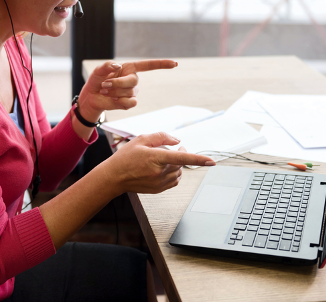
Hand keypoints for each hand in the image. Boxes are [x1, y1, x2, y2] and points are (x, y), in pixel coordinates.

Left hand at [77, 59, 177, 121]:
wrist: (92, 97)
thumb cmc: (97, 81)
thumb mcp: (99, 70)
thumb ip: (107, 65)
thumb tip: (117, 66)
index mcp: (130, 68)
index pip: (149, 65)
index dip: (162, 64)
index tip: (175, 64)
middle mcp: (133, 79)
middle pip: (133, 81)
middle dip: (117, 83)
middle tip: (104, 85)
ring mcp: (133, 92)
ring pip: (129, 93)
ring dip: (114, 92)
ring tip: (105, 91)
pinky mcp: (129, 102)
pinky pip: (130, 103)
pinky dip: (120, 101)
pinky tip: (113, 100)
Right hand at [101, 132, 215, 194]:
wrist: (114, 177)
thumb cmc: (126, 157)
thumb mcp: (141, 139)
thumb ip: (161, 137)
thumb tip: (177, 141)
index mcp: (155, 158)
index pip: (181, 158)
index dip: (198, 159)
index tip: (211, 161)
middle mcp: (159, 172)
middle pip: (180, 163)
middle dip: (182, 155)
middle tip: (177, 148)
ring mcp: (159, 183)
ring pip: (178, 173)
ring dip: (177, 165)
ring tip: (165, 159)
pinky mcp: (158, 189)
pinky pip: (174, 181)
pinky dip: (174, 174)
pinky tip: (165, 169)